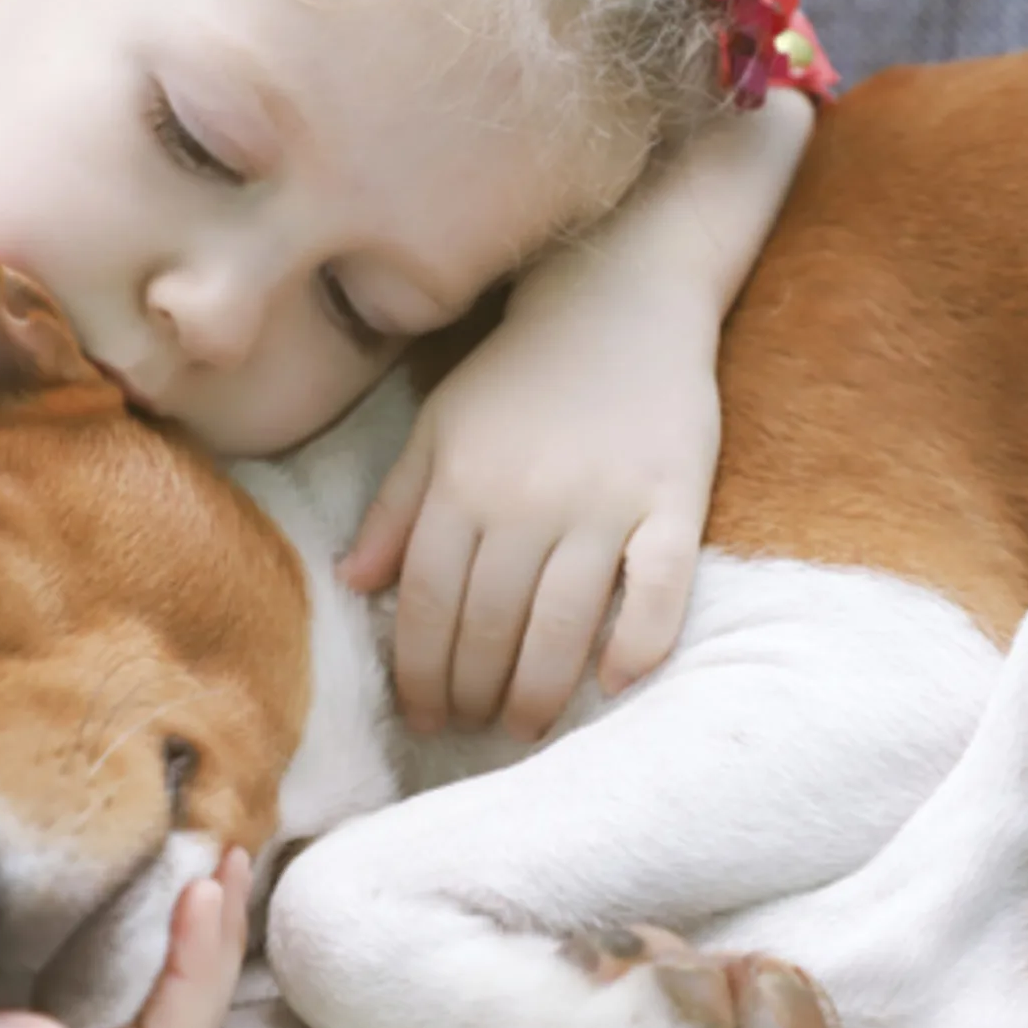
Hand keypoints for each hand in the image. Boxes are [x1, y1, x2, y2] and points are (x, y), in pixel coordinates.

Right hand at [0, 848, 252, 1027]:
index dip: (188, 982)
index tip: (202, 893)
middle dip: (208, 951)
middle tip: (227, 856)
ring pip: (160, 1009)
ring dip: (194, 937)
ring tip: (220, 855)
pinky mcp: (47, 1018)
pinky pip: (128, 983)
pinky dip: (159, 930)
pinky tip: (177, 872)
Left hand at [337, 270, 721, 740]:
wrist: (620, 298)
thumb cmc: (519, 372)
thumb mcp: (438, 427)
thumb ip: (395, 507)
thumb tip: (354, 584)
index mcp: (462, 485)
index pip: (428, 604)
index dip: (418, 671)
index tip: (421, 715)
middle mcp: (526, 500)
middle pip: (489, 624)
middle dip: (472, 692)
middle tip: (472, 729)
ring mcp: (603, 503)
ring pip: (562, 621)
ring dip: (538, 689)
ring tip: (525, 726)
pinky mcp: (673, 499)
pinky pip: (659, 587)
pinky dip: (638, 643)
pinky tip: (615, 684)